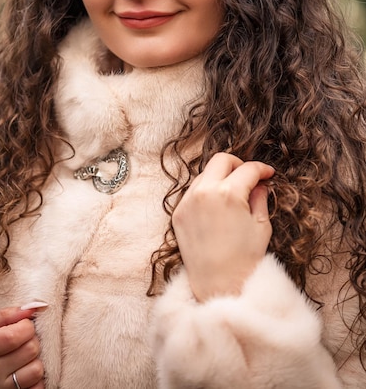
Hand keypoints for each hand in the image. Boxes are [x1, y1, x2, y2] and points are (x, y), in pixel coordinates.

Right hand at [0, 306, 44, 388]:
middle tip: (22, 338)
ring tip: (23, 354)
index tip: (22, 324)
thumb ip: (4, 315)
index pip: (14, 336)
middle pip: (30, 350)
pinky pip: (36, 388)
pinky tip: (24, 370)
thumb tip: (32, 309)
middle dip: (32, 339)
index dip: (26, 326)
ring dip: (34, 358)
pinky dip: (35, 378)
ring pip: (36, 370)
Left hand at [172, 152, 274, 300]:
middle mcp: (204, 192)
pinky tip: (217, 206)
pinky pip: (193, 191)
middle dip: (238, 164)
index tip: (268, 174)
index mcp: (229, 194)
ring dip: (220, 176)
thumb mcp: (261, 225)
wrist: (219, 285)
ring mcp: (188, 202)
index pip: (248, 169)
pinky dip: (206, 191)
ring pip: (204, 173)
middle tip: (249, 177)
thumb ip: (260, 197)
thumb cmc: (245, 259)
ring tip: (233, 193)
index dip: (262, 169)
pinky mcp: (178, 213)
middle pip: (221, 160)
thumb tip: (259, 183)